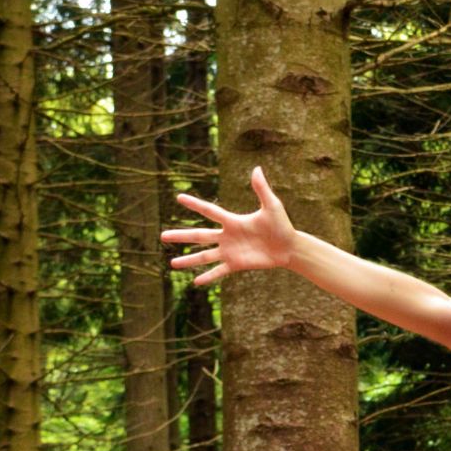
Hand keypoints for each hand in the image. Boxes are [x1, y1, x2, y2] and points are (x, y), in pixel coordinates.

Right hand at [162, 166, 297, 285]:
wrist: (289, 247)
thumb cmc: (281, 225)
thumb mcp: (272, 206)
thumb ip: (262, 189)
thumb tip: (257, 168)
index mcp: (232, 221)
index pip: (209, 211)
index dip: (195, 204)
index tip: (178, 197)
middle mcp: (227, 236)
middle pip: (199, 235)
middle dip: (181, 236)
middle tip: (162, 236)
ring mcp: (230, 251)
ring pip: (204, 256)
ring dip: (188, 260)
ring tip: (172, 264)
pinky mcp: (237, 264)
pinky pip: (219, 271)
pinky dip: (208, 277)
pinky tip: (195, 282)